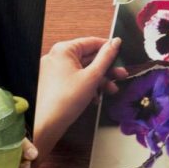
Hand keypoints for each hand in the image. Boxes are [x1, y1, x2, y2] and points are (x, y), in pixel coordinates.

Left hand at [32, 37, 120, 161]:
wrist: (46, 125)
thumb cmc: (66, 99)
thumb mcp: (92, 77)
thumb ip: (106, 58)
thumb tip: (115, 42)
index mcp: (64, 50)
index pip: (91, 42)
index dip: (109, 49)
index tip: (122, 54)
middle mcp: (57, 57)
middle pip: (88, 58)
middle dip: (106, 70)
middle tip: (122, 76)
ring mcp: (54, 71)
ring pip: (83, 71)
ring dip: (99, 80)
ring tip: (111, 90)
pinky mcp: (55, 84)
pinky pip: (75, 80)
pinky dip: (87, 87)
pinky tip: (96, 98)